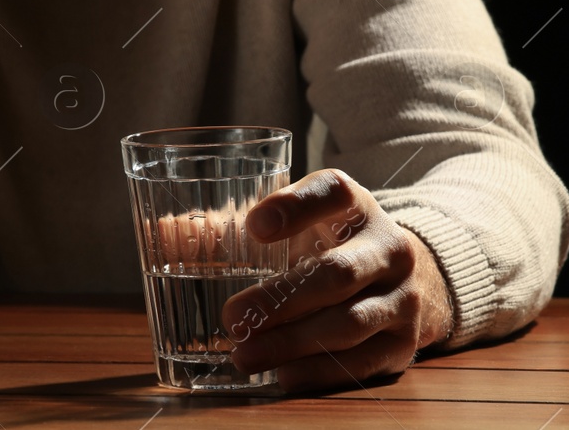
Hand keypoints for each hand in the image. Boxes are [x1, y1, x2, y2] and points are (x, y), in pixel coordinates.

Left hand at [221, 168, 454, 391]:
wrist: (406, 281)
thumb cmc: (325, 245)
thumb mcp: (291, 224)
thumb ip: (228, 227)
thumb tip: (162, 233)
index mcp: (353, 204)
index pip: (331, 192)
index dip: (295, 206)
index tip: (253, 226)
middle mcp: (387, 246)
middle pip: (336, 272)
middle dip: (280, 299)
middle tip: (230, 317)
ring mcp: (403, 297)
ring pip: (348, 322)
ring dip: (292, 342)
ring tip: (244, 354)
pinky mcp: (405, 343)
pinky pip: (363, 362)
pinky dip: (320, 372)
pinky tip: (283, 376)